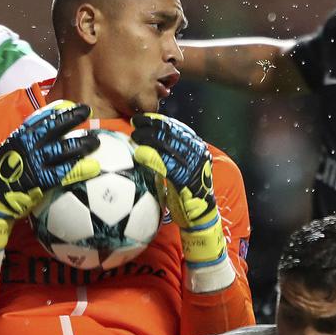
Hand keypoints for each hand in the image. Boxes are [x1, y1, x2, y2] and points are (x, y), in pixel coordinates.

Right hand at [0, 101, 99, 251]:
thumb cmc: (3, 174)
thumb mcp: (9, 150)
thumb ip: (25, 140)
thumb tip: (42, 130)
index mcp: (19, 137)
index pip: (39, 118)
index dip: (56, 110)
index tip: (69, 104)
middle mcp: (27, 146)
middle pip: (54, 128)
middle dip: (71, 117)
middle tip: (86, 111)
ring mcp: (34, 162)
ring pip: (63, 149)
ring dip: (82, 143)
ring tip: (95, 141)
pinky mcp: (41, 179)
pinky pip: (64, 172)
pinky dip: (80, 169)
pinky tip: (93, 166)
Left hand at [130, 113, 224, 267]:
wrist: (200, 216)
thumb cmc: (185, 193)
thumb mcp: (180, 169)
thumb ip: (169, 155)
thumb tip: (148, 142)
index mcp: (197, 148)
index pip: (177, 127)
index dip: (159, 120)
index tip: (143, 118)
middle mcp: (198, 153)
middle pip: (173, 133)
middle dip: (153, 126)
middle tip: (136, 123)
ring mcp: (194, 166)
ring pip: (170, 146)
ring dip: (150, 138)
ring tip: (136, 135)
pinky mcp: (188, 179)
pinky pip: (168, 165)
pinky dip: (153, 158)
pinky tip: (140, 154)